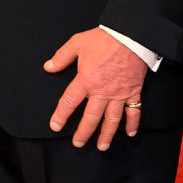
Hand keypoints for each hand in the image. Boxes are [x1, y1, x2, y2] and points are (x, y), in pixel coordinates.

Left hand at [44, 28, 147, 149]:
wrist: (131, 36)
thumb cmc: (105, 39)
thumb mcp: (77, 43)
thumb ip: (61, 57)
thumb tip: (48, 66)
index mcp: (86, 81)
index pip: (69, 103)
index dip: (60, 116)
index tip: (55, 125)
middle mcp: (102, 92)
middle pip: (90, 118)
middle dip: (83, 133)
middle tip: (78, 143)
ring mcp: (118, 94)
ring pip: (111, 120)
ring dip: (106, 135)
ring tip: (101, 146)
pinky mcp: (133, 91)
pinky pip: (134, 111)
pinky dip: (132, 123)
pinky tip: (130, 133)